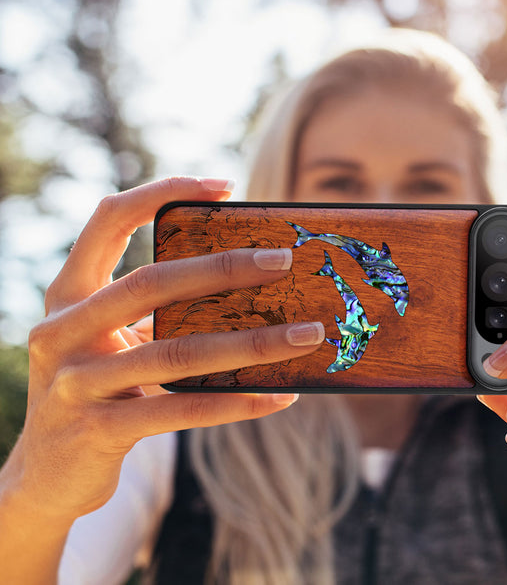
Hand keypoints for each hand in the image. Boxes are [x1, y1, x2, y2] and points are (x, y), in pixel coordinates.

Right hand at [2, 177, 324, 524]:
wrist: (46, 475)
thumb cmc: (97, 389)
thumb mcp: (112, 340)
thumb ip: (155, 311)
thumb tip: (247, 284)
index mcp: (68, 294)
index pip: (108, 219)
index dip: (162, 192)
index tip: (224, 186)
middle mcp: (62, 330)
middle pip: (151, 282)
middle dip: (224, 268)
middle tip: (283, 259)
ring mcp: (75, 383)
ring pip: (177, 352)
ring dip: (252, 343)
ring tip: (306, 335)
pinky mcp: (98, 431)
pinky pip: (182, 410)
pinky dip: (237, 402)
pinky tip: (280, 396)